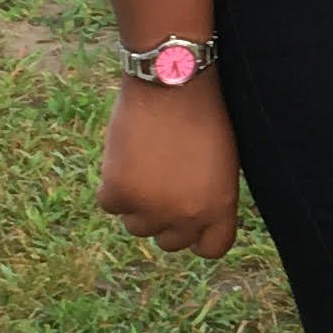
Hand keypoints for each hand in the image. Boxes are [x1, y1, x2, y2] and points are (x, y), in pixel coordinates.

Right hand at [97, 79, 242, 255]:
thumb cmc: (201, 114)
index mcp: (219, 208)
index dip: (197, 234)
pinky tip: (125, 157)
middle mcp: (186, 216)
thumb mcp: (222, 163)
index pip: (211, 249)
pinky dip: (112, 185)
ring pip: (135, 225)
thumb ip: (207, 198)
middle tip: (160, 183)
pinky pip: (110, 204)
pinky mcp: (119, 193)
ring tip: (145, 164)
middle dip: (164, 218)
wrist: (171, 83)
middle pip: (169, 241)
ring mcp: (151, 208)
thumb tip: (187, 221)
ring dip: (136, 202)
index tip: (187, 218)